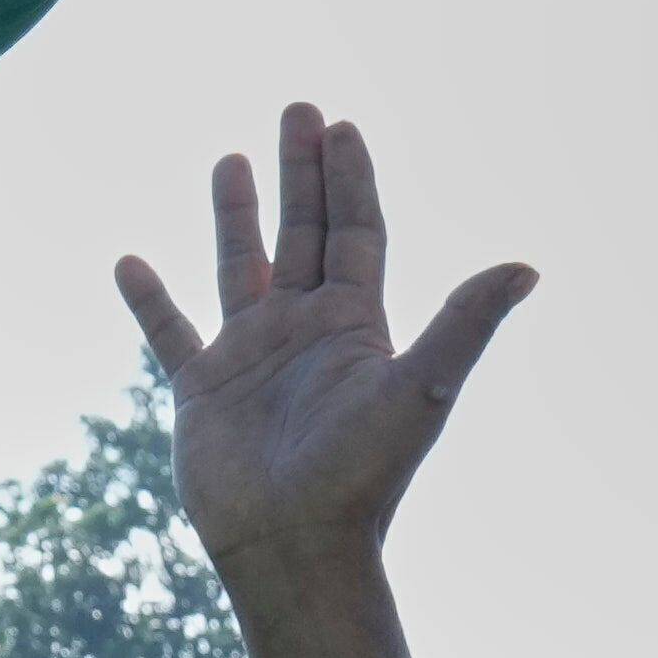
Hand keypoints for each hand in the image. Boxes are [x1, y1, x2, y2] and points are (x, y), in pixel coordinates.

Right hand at [124, 105, 533, 590]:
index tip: (343, 127)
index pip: (356, 233)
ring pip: (242, 267)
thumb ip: (464, 325)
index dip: (352, 181)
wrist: (294, 547)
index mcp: (356, 326)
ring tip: (230, 159)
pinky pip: (170, 332)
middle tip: (299, 110)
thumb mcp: (420, 391)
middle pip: (305, 233)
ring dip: (237, 215)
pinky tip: (131, 262)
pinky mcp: (202, 389)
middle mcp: (305, 331)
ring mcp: (252, 357)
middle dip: (303, 173)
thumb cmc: (361, 475)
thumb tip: (526, 268)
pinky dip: (150, 299)